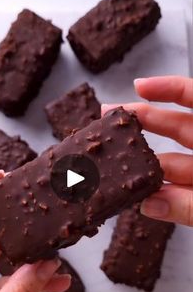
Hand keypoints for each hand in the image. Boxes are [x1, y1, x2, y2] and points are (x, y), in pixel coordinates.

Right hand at [102, 76, 192, 226]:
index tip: (138, 85)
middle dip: (142, 122)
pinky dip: (163, 198)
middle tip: (108, 119)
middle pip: (177, 127)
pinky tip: (141, 200)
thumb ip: (190, 206)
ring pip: (175, 166)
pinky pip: (182, 195)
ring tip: (113, 168)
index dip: (168, 88)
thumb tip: (149, 204)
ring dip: (146, 170)